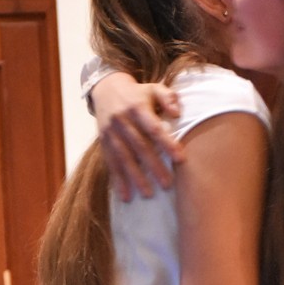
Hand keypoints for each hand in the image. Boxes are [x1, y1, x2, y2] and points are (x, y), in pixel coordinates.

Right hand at [91, 72, 184, 199]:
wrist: (106, 89)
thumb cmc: (137, 93)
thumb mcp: (153, 88)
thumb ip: (167, 97)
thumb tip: (177, 112)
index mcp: (137, 107)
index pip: (153, 128)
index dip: (166, 143)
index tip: (180, 159)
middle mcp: (122, 121)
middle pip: (139, 146)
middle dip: (153, 166)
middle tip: (167, 184)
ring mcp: (111, 133)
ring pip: (124, 157)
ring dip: (135, 177)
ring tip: (148, 194)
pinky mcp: (103, 142)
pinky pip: (110, 163)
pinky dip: (118, 180)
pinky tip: (125, 196)